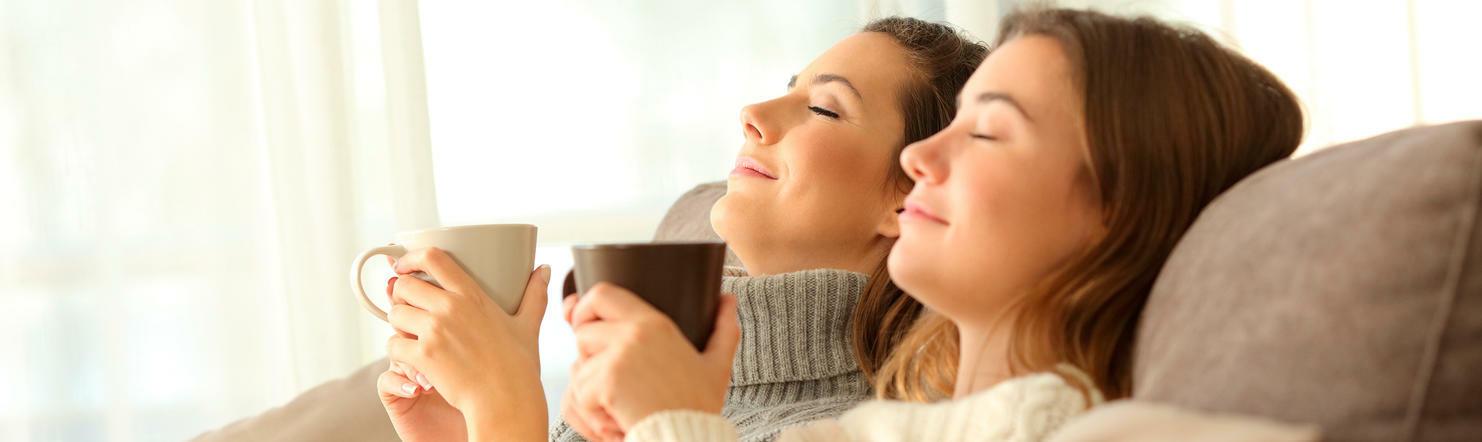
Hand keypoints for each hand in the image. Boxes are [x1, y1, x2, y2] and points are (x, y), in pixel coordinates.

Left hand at [384, 247, 550, 439]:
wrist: (506, 400)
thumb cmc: (518, 366)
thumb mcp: (528, 324)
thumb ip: (535, 294)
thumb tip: (544, 271)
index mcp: (472, 295)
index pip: (433, 258)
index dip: (411, 257)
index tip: (404, 266)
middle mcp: (449, 308)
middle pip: (404, 286)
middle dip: (401, 296)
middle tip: (408, 307)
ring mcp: (434, 331)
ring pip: (394, 314)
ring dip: (398, 324)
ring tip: (411, 335)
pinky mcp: (423, 356)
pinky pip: (393, 345)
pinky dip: (397, 352)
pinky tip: (411, 358)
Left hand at [566, 283, 739, 431]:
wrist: (687, 437)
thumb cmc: (698, 405)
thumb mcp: (717, 365)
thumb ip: (723, 329)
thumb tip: (728, 300)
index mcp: (654, 323)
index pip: (602, 294)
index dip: (585, 306)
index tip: (583, 321)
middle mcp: (632, 334)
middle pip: (582, 332)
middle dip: (587, 354)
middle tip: (606, 374)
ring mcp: (616, 358)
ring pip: (578, 365)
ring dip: (589, 385)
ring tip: (617, 400)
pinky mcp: (605, 383)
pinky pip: (579, 392)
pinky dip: (591, 409)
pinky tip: (616, 414)